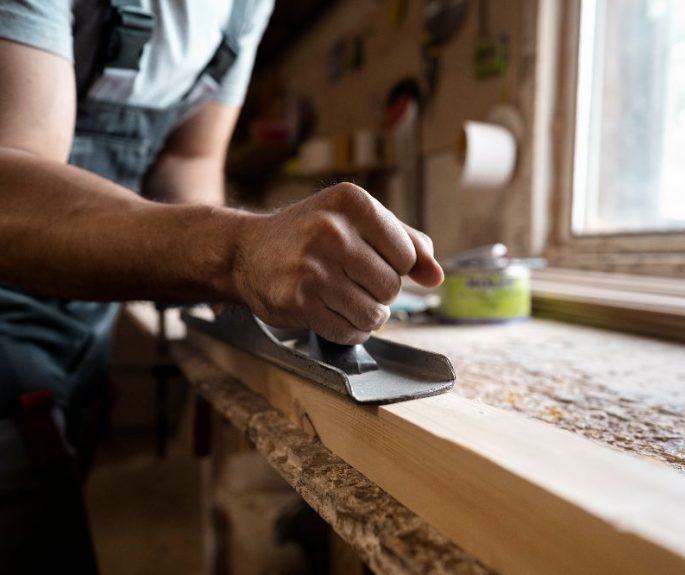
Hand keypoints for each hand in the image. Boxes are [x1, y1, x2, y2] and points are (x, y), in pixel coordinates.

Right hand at [237, 183, 442, 343]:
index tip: (371, 261)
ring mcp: (312, 267)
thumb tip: (437, 277)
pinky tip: (333, 315)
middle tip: (355, 283)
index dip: (396, 267)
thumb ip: (405, 241)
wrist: (247, 252)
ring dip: (366, 315)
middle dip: (380, 293)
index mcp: (352, 202)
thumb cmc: (311, 235)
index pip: (407, 255)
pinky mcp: (297, 300)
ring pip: (373, 313)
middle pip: (392, 286)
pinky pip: (347, 331)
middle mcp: (331, 230)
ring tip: (345, 300)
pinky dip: (349, 331)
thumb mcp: (356, 221)